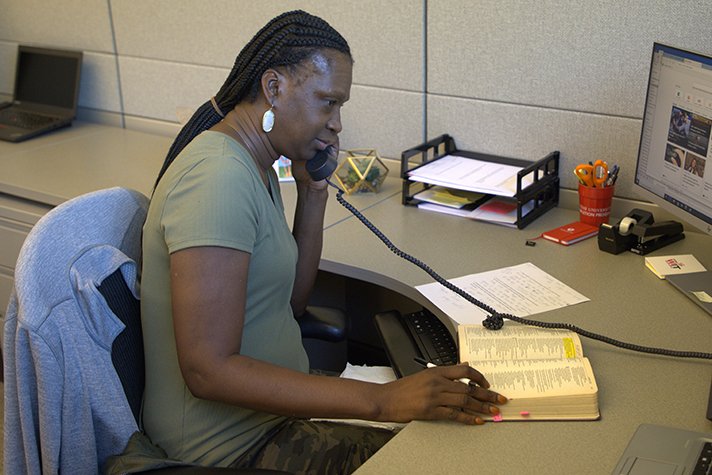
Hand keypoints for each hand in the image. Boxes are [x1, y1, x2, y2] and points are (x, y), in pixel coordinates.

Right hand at [376, 363, 506, 424]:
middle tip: (500, 399)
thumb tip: (462, 366)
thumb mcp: (424, 374)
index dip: (479, 377)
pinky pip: (454, 415)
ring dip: (482, 407)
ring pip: (465, 401)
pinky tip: (476, 421)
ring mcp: (435, 397)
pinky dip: (468, 418)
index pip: (464, 370)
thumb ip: (444, 372)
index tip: (488, 384)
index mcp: (436, 371)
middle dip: (487, 394)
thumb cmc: (403, 388)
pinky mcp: (431, 411)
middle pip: (469, 387)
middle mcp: (438, 383)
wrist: (386, 399)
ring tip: (493, 412)